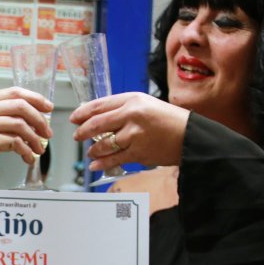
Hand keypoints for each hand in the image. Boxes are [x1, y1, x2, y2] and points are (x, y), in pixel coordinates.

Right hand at [0, 87, 52, 187]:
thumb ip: (0, 118)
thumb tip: (30, 120)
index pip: (14, 92)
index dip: (35, 98)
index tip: (48, 108)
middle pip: (21, 105)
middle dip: (39, 119)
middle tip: (47, 133)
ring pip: (21, 125)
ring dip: (35, 139)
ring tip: (39, 150)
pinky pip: (16, 142)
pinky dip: (26, 151)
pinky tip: (28, 158)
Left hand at [70, 92, 189, 168]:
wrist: (189, 136)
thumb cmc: (168, 119)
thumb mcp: (146, 104)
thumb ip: (123, 108)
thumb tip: (99, 116)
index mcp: (132, 100)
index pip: (100, 105)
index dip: (83, 112)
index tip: (74, 117)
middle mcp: (131, 115)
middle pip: (97, 124)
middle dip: (83, 132)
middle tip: (77, 136)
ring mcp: (134, 135)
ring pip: (103, 144)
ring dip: (93, 149)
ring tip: (90, 151)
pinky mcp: (138, 153)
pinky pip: (114, 159)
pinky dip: (101, 162)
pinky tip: (94, 164)